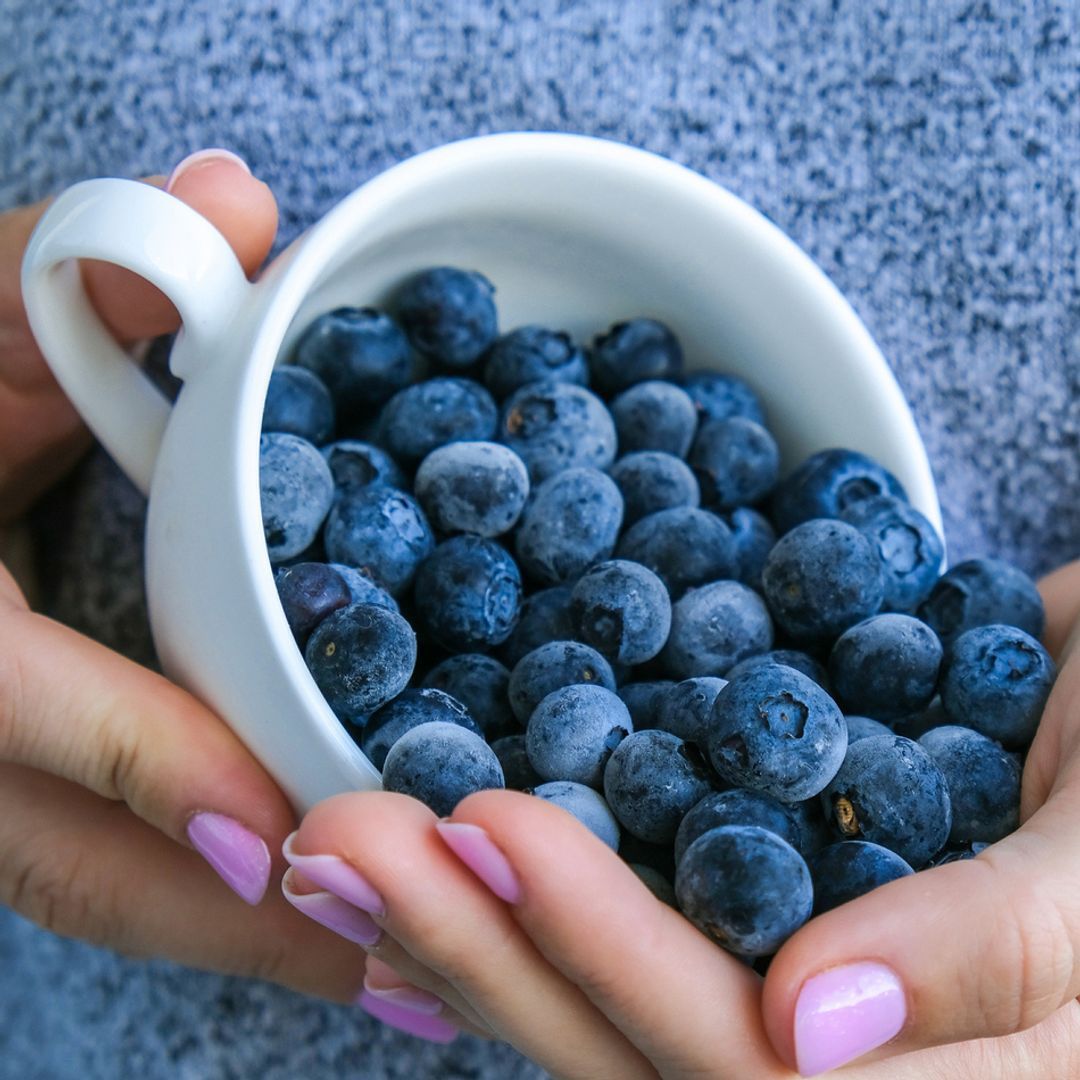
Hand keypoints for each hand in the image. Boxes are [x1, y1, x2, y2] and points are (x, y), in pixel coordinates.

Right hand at [0, 155, 483, 1023]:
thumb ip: (68, 267)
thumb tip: (231, 200)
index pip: (15, 703)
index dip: (152, 764)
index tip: (289, 825)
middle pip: (81, 861)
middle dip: (244, 916)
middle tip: (409, 956)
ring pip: (106, 891)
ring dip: (253, 938)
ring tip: (408, 973)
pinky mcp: (13, 790)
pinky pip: (118, 871)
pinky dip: (225, 904)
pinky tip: (329, 914)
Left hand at [283, 561, 1079, 1073]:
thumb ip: (1001, 954)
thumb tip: (803, 1025)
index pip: (747, 1062)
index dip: (611, 952)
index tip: (490, 825)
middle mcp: (837, 1062)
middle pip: (638, 1042)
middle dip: (482, 940)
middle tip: (338, 841)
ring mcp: (789, 993)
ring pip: (604, 998)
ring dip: (468, 916)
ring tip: (340, 843)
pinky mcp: (752, 917)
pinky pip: (623, 930)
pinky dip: (523, 894)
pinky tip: (433, 855)